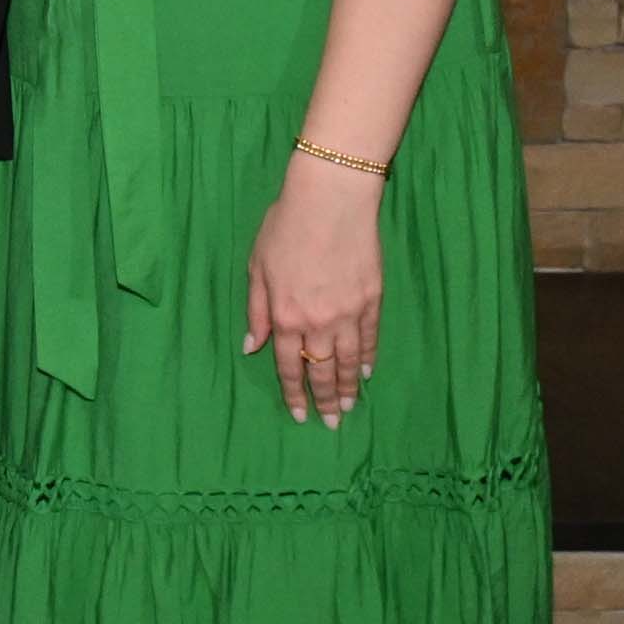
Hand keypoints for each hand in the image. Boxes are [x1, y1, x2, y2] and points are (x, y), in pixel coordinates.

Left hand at [245, 152, 387, 425]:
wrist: (331, 200)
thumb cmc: (285, 228)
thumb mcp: (257, 268)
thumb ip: (256, 312)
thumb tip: (251, 348)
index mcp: (284, 316)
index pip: (287, 366)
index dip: (293, 393)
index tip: (298, 415)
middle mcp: (317, 322)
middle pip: (320, 371)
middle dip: (324, 400)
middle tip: (331, 423)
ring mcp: (348, 313)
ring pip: (348, 361)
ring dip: (348, 387)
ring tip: (349, 407)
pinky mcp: (372, 300)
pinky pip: (370, 338)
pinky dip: (368, 358)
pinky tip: (365, 373)